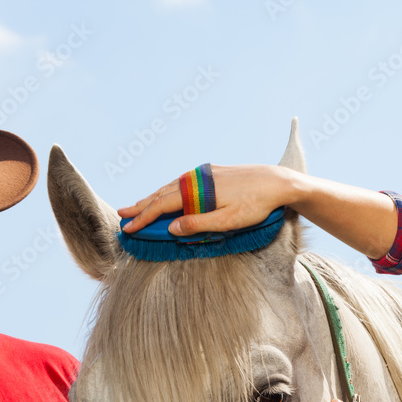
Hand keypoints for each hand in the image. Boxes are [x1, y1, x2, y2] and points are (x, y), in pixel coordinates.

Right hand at [117, 164, 299, 235]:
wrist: (278, 182)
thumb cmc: (256, 205)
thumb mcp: (229, 221)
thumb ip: (199, 224)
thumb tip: (172, 228)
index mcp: (196, 191)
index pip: (162, 206)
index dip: (143, 218)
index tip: (128, 227)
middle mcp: (197, 178)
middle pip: (162, 193)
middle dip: (142, 205)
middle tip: (122, 214)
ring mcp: (205, 174)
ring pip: (173, 186)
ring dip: (155, 196)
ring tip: (140, 205)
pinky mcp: (215, 173)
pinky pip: (185, 182)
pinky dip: (171, 190)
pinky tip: (170, 194)